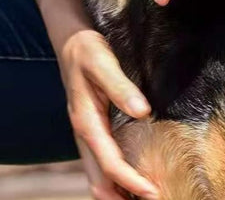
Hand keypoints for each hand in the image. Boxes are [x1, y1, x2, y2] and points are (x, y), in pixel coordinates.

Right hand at [57, 29, 158, 199]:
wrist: (71, 39)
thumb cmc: (87, 49)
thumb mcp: (102, 62)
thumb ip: (120, 87)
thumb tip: (143, 112)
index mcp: (86, 121)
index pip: (109, 163)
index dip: (131, 181)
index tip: (154, 192)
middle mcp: (84, 132)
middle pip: (99, 180)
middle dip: (121, 196)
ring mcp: (87, 131)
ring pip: (98, 174)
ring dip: (117, 190)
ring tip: (143, 197)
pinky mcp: (93, 126)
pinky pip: (101, 160)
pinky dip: (115, 176)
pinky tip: (132, 177)